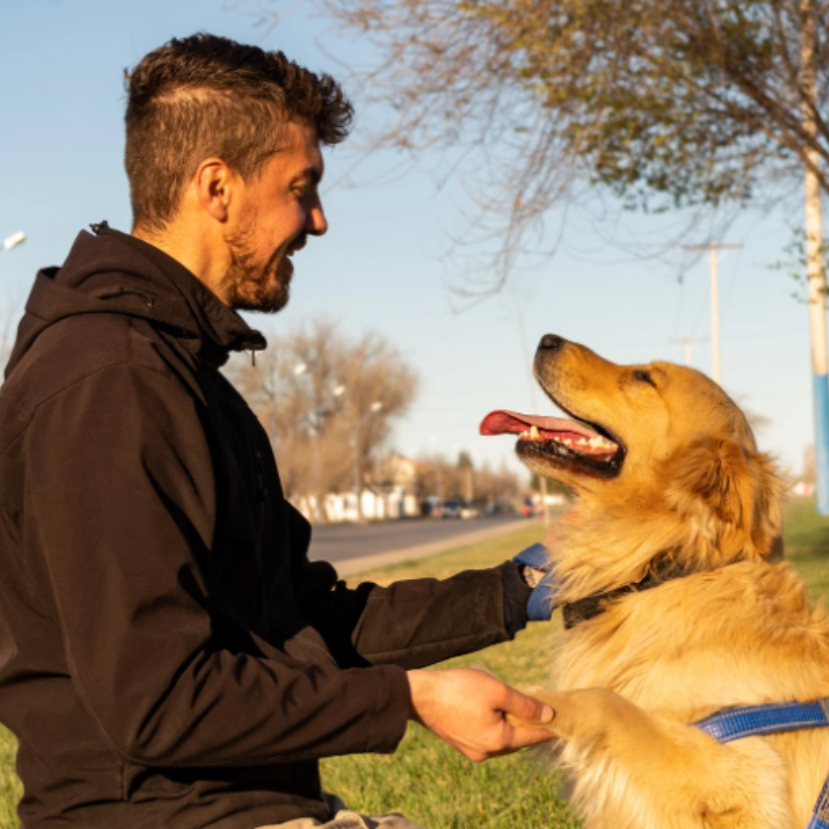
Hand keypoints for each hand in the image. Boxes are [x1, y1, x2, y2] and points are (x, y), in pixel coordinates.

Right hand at [407, 667, 555, 761]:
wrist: (419, 695)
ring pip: (502, 739)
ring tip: (517, 704)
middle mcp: (487, 752)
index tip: (564, 717)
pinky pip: (487, 736)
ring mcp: (472, 750)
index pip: (534, 736)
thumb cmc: (458, 688)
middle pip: (518, 739)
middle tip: (541, 705)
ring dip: (511, 723)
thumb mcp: (497, 689)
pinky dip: (496, 725)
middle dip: (530, 724)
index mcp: (499, 741)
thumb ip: (524, 704)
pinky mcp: (461, 743)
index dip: (550, 726)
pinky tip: (493, 708)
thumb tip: (549, 716)